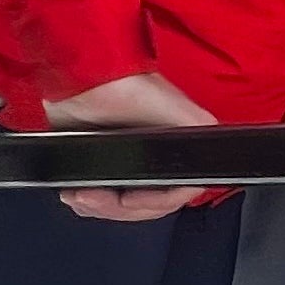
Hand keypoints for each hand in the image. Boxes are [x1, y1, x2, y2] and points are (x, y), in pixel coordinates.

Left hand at [47, 71, 216, 220]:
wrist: (81, 77)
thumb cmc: (128, 88)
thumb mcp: (183, 114)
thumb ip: (203, 140)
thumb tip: (208, 170)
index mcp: (179, 151)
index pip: (175, 195)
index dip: (153, 203)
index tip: (130, 198)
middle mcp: (155, 160)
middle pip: (145, 207)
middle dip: (118, 207)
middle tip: (96, 196)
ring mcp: (127, 165)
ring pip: (120, 207)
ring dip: (100, 207)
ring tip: (81, 193)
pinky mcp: (99, 166)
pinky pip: (96, 200)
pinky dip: (86, 201)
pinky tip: (76, 192)